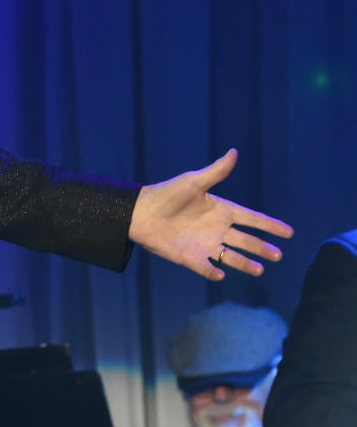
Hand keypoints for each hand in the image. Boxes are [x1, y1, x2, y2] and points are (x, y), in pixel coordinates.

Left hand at [128, 148, 292, 280]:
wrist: (139, 211)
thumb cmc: (166, 194)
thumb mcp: (193, 182)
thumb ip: (215, 172)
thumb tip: (233, 152)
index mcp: (220, 210)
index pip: (251, 219)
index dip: (269, 225)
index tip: (289, 232)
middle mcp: (216, 229)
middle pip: (245, 241)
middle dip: (262, 248)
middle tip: (278, 255)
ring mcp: (204, 244)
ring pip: (230, 257)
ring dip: (244, 264)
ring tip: (259, 270)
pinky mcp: (189, 256)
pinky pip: (204, 267)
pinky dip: (211, 271)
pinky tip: (220, 274)